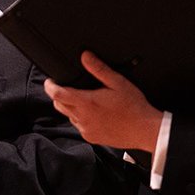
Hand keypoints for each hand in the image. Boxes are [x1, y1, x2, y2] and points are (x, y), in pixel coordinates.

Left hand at [43, 51, 162, 151]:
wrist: (145, 130)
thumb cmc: (134, 107)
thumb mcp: (118, 82)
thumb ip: (99, 69)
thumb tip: (86, 56)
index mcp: (87, 103)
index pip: (57, 94)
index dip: (49, 86)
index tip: (49, 81)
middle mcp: (83, 118)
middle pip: (59, 105)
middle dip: (59, 95)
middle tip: (68, 88)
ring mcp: (86, 129)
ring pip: (69, 116)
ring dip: (71, 107)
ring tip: (87, 101)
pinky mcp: (92, 137)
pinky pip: (79, 126)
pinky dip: (81, 118)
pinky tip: (95, 114)